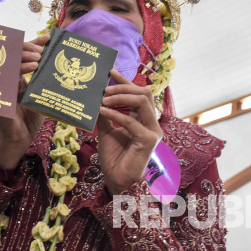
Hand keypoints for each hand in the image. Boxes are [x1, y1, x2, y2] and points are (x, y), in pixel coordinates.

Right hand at [0, 33, 49, 169]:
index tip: (49, 37)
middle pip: (17, 54)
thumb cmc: (30, 120)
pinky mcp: (3, 93)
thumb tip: (64, 68)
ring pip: (13, 62)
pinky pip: (11, 76)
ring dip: (27, 56)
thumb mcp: (41, 98)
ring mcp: (6, 85)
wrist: (19, 139)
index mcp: (19, 78)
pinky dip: (22, 69)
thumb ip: (45, 84)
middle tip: (43, 47)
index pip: (25, 54)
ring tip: (40, 55)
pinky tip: (32, 67)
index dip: (35, 44)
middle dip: (30, 47)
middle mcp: (11, 78)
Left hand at [97, 70, 162, 195]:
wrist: (116, 180)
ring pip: (142, 101)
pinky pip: (131, 121)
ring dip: (120, 97)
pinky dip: (115, 113)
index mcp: (143, 119)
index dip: (125, 81)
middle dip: (123, 87)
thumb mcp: (106, 130)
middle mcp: (151, 123)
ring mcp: (153, 131)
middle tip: (104, 89)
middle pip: (144, 93)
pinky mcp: (149, 140)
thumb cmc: (114, 157)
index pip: (138, 93)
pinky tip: (102, 111)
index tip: (110, 71)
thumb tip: (97, 97)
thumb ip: (106, 114)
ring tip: (102, 99)